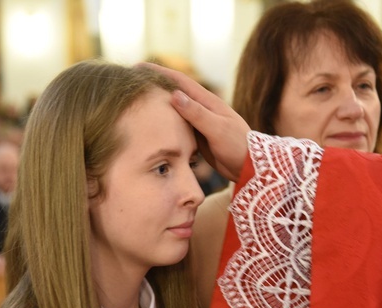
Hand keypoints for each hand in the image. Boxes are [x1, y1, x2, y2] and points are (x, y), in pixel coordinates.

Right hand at [139, 62, 250, 181]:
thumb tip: (174, 94)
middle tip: (131, 84)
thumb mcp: (217, 129)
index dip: (158, 72)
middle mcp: (201, 108)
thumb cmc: (237, 146)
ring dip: (157, 105)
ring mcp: (199, 122)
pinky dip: (165, 123)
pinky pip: (177, 126)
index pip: (178, 81)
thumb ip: (197, 113)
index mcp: (207, 101)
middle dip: (154, 86)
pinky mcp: (198, 136)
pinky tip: (153, 127)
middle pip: (173, 92)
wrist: (250, 166)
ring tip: (137, 104)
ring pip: (174, 110)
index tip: (137, 67)